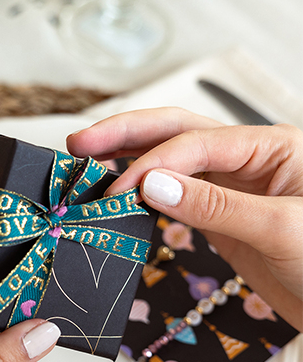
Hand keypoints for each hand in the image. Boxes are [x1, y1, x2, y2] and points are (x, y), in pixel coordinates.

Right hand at [67, 108, 302, 330]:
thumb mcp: (281, 229)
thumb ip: (216, 206)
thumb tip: (152, 186)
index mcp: (269, 147)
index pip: (195, 143)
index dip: (151, 162)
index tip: (116, 191)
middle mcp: (245, 159)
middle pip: (176, 133)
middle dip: (126, 134)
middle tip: (81, 142)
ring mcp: (228, 187)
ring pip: (170, 162)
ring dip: (128, 159)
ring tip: (89, 161)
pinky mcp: (218, 215)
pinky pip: (174, 196)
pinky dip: (144, 193)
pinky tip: (120, 194)